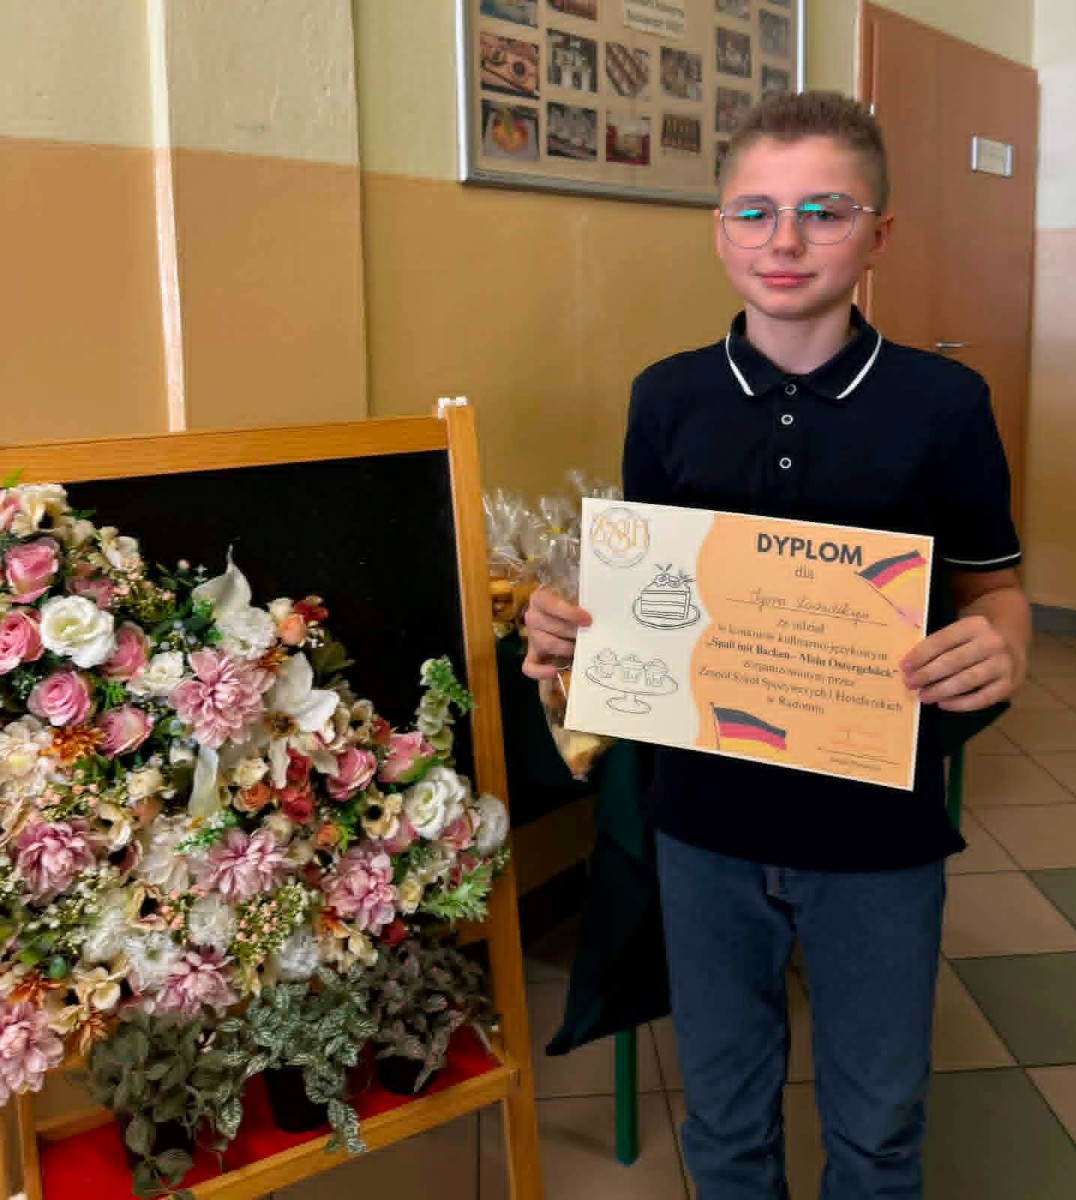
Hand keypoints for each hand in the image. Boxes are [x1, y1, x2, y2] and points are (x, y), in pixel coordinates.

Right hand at [521, 588, 591, 679]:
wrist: (569, 615)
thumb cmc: (575, 603)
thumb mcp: (578, 596)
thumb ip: (583, 602)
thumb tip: (594, 615)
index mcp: (540, 599)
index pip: (550, 604)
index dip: (568, 612)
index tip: (588, 620)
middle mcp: (532, 617)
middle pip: (551, 626)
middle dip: (573, 632)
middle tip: (591, 635)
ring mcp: (532, 638)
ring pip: (546, 644)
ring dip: (566, 647)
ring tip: (581, 647)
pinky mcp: (533, 655)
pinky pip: (529, 666)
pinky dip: (540, 672)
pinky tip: (555, 672)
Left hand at [900, 614, 1024, 710]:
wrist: (1013, 636)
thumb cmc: (976, 635)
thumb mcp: (962, 628)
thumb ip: (942, 642)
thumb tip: (911, 665)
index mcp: (974, 625)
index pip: (942, 640)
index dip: (920, 655)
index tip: (904, 667)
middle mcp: (992, 643)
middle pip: (953, 661)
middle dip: (927, 675)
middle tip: (909, 684)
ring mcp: (1004, 664)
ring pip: (967, 680)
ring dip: (941, 690)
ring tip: (923, 696)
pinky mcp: (1010, 684)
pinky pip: (983, 698)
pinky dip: (961, 704)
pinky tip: (944, 704)